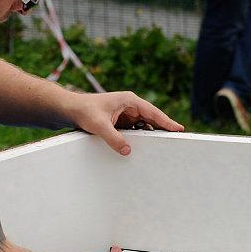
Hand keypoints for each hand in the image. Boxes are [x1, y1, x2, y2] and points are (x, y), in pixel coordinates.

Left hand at [66, 91, 182, 155]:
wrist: (72, 109)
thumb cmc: (85, 111)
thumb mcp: (99, 125)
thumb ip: (113, 138)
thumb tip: (127, 150)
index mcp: (129, 100)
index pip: (152, 112)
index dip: (166, 121)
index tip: (178, 129)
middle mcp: (130, 105)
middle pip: (151, 118)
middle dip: (162, 128)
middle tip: (176, 139)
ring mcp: (126, 113)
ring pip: (144, 125)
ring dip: (151, 134)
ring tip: (162, 145)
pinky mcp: (121, 121)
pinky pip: (135, 130)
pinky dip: (140, 137)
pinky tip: (145, 146)